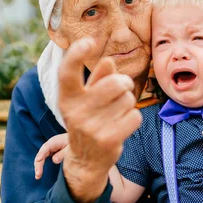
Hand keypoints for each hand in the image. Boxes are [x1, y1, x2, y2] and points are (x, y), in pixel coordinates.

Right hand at [34, 133, 69, 179]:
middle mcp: (49, 145)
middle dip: (38, 164)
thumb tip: (54, 160)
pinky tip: (39, 173)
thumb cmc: (73, 143)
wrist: (75, 138)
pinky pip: (43, 159)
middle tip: (38, 175)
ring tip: (38, 176)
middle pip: (41, 154)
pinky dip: (41, 165)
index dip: (41, 154)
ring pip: (41, 157)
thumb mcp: (70, 147)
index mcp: (54, 141)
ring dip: (38, 167)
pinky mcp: (50, 153)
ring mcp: (49, 149)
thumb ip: (63, 153)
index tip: (38, 160)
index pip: (45, 148)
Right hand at [57, 38, 141, 202]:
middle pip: (116, 83)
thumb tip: (109, 61)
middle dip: (125, 84)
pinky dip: (133, 119)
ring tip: (117, 113)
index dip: (76, 54)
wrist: (86, 160)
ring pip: (128, 100)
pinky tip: (122, 126)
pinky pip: (134, 116)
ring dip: (128, 104)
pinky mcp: (107, 140)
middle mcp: (76, 112)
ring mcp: (91, 127)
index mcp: (67, 98)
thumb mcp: (87, 99)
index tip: (88, 41)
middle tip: (123, 89)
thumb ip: (98, 79)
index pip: (67, 72)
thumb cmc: (89, 120)